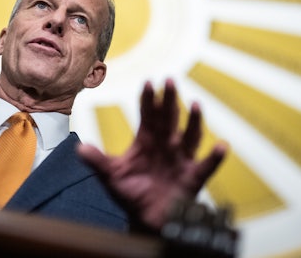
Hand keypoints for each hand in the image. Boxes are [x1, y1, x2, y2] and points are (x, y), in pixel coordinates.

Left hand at [77, 78, 226, 231]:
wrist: (145, 219)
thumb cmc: (130, 193)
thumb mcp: (111, 176)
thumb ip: (97, 161)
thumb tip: (79, 147)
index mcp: (146, 140)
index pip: (148, 115)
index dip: (148, 99)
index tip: (148, 82)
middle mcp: (166, 144)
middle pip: (169, 118)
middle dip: (169, 100)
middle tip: (170, 81)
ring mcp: (181, 159)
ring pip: (189, 136)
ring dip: (193, 121)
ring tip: (195, 105)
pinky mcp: (192, 177)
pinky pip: (206, 166)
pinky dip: (214, 157)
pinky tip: (221, 146)